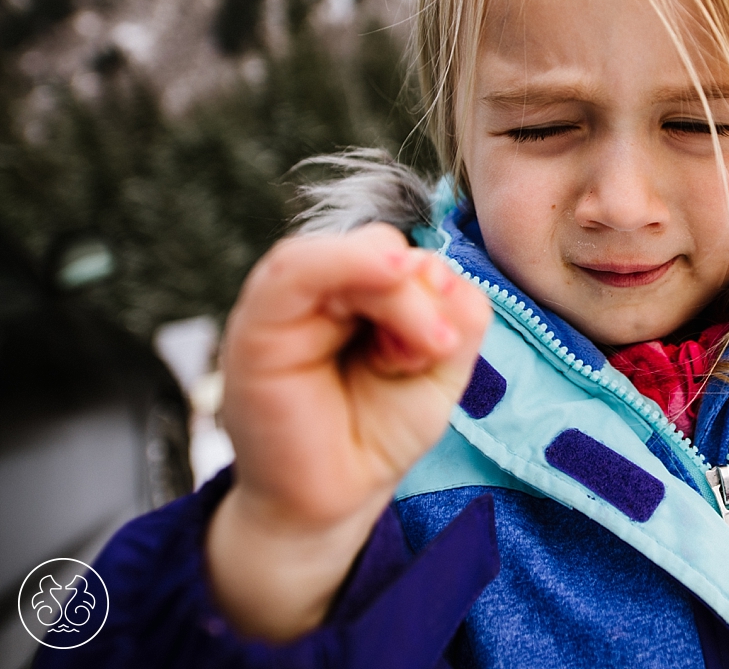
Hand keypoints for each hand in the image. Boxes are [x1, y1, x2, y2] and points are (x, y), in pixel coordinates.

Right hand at [206, 222, 490, 640]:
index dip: (440, 287)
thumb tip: (428, 265)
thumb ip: (456, 311)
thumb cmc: (379, 430)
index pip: (408, 257)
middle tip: (432, 351)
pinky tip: (387, 292)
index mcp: (365, 294)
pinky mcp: (254, 326)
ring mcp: (286, 302)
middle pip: (382, 249)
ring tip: (410, 357)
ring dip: (397, 296)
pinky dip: (346, 266)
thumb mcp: (440, 368)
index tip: (448, 344)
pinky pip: (293, 268)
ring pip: (347, 253)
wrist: (332, 499)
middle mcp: (323, 290)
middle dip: (422, 296)